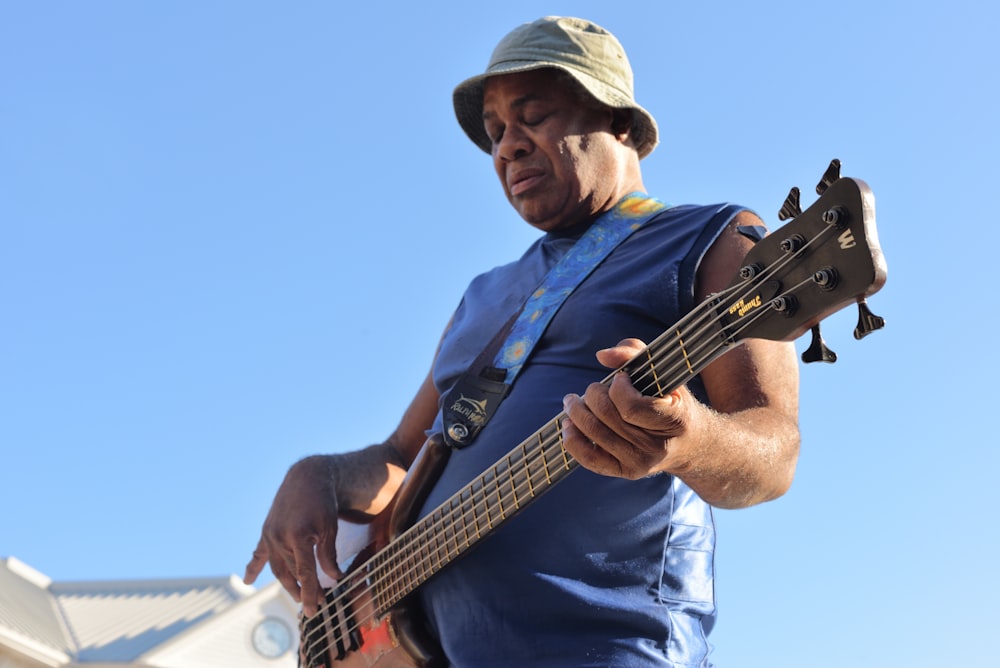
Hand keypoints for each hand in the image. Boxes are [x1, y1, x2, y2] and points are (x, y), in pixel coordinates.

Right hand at [243, 455, 342, 615]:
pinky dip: (253, 566)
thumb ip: (328, 554)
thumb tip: (334, 577)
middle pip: (291, 572)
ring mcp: (270, 534)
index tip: (314, 609)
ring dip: (287, 582)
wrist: (307, 478)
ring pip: (278, 566)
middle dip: (303, 589)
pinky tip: (247, 580)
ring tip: (298, 595)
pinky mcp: (266, 531)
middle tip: (317, 602)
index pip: (304, 572)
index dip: (310, 592)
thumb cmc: (322, 502)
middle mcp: (279, 537)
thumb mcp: (330, 527)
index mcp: (297, 536)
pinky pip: (258, 553)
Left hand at [561, 339, 698, 478]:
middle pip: (607, 417)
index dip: (618, 388)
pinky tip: (568, 425)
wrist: (688, 442)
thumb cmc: (670, 399)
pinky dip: (573, 440)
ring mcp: (641, 463)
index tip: (620, 378)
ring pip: (595, 433)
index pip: (630, 407)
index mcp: (674, 420)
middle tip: (592, 388)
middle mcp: (657, 447)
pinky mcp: (625, 472)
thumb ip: (633, 352)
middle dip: (592, 395)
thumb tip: (601, 356)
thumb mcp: (662, 371)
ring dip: (577, 412)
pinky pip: (590, 459)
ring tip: (573, 401)